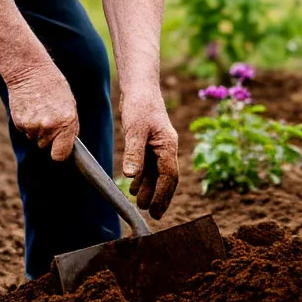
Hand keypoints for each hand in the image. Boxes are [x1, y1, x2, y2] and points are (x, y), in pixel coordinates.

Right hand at [5, 63, 79, 160]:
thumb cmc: (54, 86)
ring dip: (37, 129)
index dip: (60, 152)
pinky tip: (30, 108)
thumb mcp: (70, 104)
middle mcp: (49, 127)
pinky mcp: (19, 123)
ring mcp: (33, 126)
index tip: (60, 148)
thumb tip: (68, 144)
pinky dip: (27, 123)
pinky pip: (25, 131)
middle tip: (49, 117)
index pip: (60, 155)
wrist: (30, 71)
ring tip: (39, 109)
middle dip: (48, 137)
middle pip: (45, 146)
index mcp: (66, 122)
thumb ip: (70, 126)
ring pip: (34, 138)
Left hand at [121, 96, 178, 219]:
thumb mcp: (135, 129)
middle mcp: (166, 147)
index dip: (162, 194)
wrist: (140, 87)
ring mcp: (158, 145)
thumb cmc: (140, 105)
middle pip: (166, 178)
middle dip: (160, 196)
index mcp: (168, 145)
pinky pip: (149, 165)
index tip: (154, 210)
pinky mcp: (149, 142)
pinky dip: (143, 177)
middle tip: (151, 214)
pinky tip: (133, 186)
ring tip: (140, 203)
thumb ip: (135, 152)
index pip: (168, 175)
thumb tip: (132, 175)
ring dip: (149, 188)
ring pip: (157, 173)